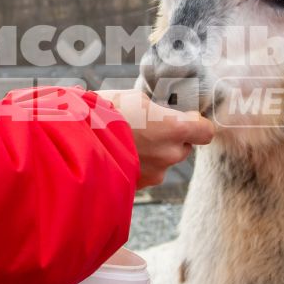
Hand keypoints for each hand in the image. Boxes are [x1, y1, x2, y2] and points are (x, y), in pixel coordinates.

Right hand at [99, 87, 214, 187]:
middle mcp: (170, 154)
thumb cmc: (105, 112)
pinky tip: (120, 153)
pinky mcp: (138, 185)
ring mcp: (155, 173)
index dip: (198, 125)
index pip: (206, 132)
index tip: (187, 118)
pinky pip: (146, 173)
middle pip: (183, 147)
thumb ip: (157, 110)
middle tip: (149, 127)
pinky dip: (137, 165)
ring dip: (153, 153)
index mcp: (175, 129)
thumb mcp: (136, 98)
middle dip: (171, 138)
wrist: (77, 141)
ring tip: (129, 140)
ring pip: (164, 161)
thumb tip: (162, 112)